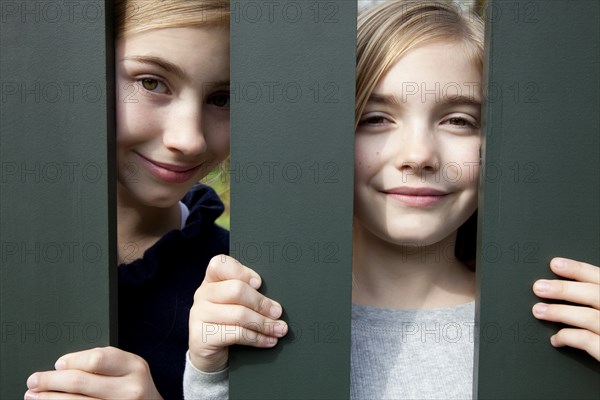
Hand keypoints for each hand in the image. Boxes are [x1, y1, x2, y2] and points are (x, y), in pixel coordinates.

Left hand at [25, 346, 162, 399]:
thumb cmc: (135, 386)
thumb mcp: (128, 367)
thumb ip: (104, 361)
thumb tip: (64, 365)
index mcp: (135, 367)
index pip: (96, 360)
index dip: (72, 361)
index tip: (57, 365)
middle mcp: (130, 390)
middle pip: (80, 382)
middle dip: (50, 381)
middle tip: (34, 380)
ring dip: (49, 398)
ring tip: (34, 395)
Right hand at [188, 255, 287, 371]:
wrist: (208, 356)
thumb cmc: (227, 325)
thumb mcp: (235, 305)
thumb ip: (248, 295)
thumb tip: (274, 304)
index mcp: (211, 280)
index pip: (221, 264)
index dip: (243, 272)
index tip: (259, 284)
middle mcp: (202, 294)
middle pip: (236, 290)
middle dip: (261, 303)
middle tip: (277, 312)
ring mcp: (199, 315)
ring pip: (239, 314)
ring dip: (264, 323)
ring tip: (279, 329)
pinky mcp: (201, 337)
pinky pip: (236, 334)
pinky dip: (257, 338)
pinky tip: (268, 340)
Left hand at [532, 257, 599, 360]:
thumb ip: (595, 300)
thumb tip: (565, 288)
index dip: (578, 270)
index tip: (555, 264)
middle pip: (595, 295)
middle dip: (564, 289)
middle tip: (538, 287)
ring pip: (589, 317)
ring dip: (560, 312)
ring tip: (538, 310)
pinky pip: (587, 342)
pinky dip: (568, 337)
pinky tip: (555, 339)